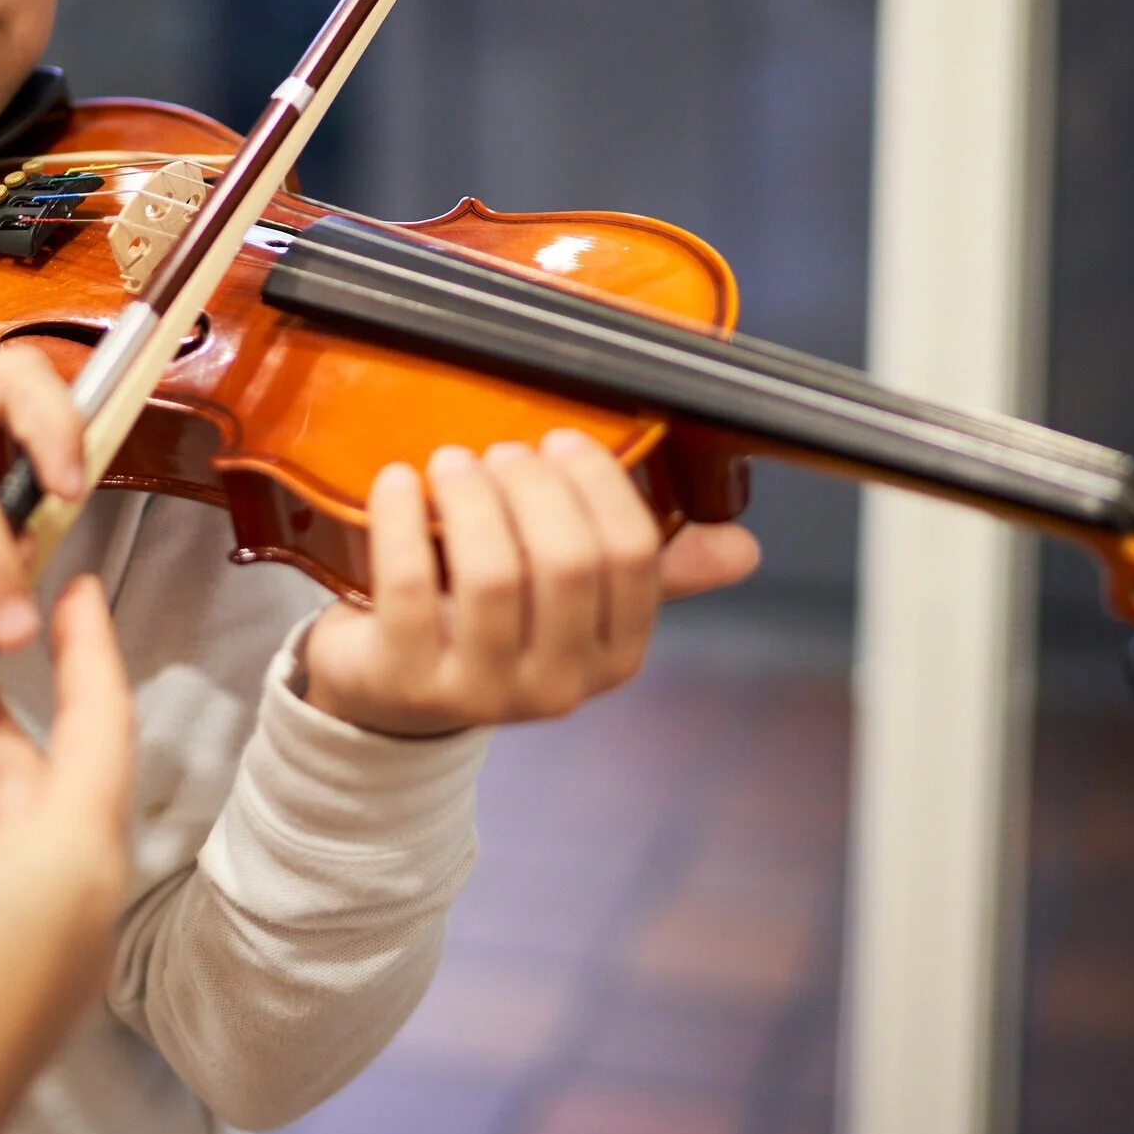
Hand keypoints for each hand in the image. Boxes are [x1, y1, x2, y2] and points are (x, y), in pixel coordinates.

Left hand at [298, 429, 760, 737]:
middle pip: (568, 562)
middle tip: (503, 451)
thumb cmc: (489, 620)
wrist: (389, 693)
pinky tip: (399, 482)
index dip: (599, 484)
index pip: (631, 555)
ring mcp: (481, 693)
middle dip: (535, 487)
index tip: (563, 441)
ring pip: (494, 575)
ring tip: (453, 461)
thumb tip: (743, 547)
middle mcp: (559, 685)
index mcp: (615, 654)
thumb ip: (650, 565)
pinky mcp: (406, 684)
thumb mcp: (573, 600)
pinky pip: (410, 588)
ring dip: (473, 498)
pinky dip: (402, 521)